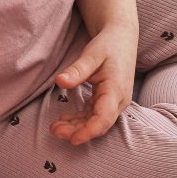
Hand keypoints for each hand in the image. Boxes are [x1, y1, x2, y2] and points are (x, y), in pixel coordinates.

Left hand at [50, 23, 137, 145]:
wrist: (122, 38)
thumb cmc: (108, 45)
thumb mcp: (92, 54)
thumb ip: (77, 70)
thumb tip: (60, 81)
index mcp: (116, 89)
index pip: (104, 118)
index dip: (89, 131)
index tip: (73, 139)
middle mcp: (118, 100)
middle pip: (98, 124)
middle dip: (77, 131)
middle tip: (54, 130)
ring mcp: (113, 102)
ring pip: (94, 122)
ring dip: (75, 127)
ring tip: (55, 127)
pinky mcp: (106, 102)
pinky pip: (92, 116)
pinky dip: (77, 120)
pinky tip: (63, 120)